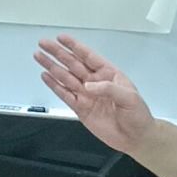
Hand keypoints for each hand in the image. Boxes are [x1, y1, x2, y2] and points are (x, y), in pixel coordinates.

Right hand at [34, 35, 154, 152]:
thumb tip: (88, 85)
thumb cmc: (137, 115)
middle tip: (43, 43)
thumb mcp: (129, 98)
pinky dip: (54, 86)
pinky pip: (65, 95)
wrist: (135, 138)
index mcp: (108, 74)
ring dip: (52, 67)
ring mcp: (86, 95)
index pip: (88, 56)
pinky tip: (45, 76)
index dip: (74, 46)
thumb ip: (109, 89)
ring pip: (65, 77)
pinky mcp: (80, 108)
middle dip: (58, 53)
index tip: (61, 38)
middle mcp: (95, 82)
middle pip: (72, 64)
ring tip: (39, 57)